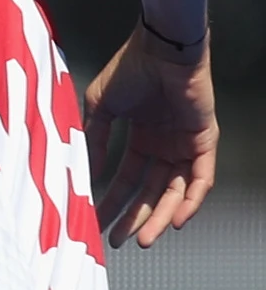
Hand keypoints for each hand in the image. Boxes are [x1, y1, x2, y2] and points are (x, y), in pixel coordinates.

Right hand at [85, 23, 216, 246]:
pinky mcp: (205, 141)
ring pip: (176, 191)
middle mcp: (165, 145)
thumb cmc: (130, 68)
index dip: (112, 200)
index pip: (128, 178)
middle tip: (119, 241)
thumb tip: (85, 170)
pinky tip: (175, 220)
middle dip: (136, 217)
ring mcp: (186, 144)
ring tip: (144, 240)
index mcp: (142, 137)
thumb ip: (95, 138)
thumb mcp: (101, 107)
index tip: (96, 220)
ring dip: (161, 217)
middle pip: (152, 191)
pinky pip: (201, 179)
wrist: (160, 48)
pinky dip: (191, 201)